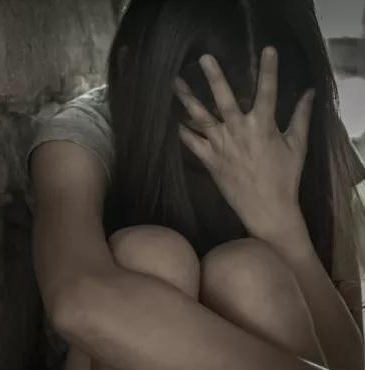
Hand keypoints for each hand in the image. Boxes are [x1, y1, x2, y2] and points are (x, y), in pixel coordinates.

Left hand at [173, 46, 315, 239]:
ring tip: (174, 82)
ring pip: (200, 118)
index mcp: (263, 126)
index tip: (267, 49)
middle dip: (214, 78)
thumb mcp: (297, 146)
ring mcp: (221, 146)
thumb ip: (301, 117)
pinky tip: (171, 118)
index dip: (268, 70)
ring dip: (187, 99)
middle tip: (204, 58)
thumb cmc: (284, 177)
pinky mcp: (209, 160)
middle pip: (224, 100)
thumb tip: (309, 92)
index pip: (267, 91)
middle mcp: (239, 132)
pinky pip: (190, 142)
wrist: (266, 208)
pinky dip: (181, 130)